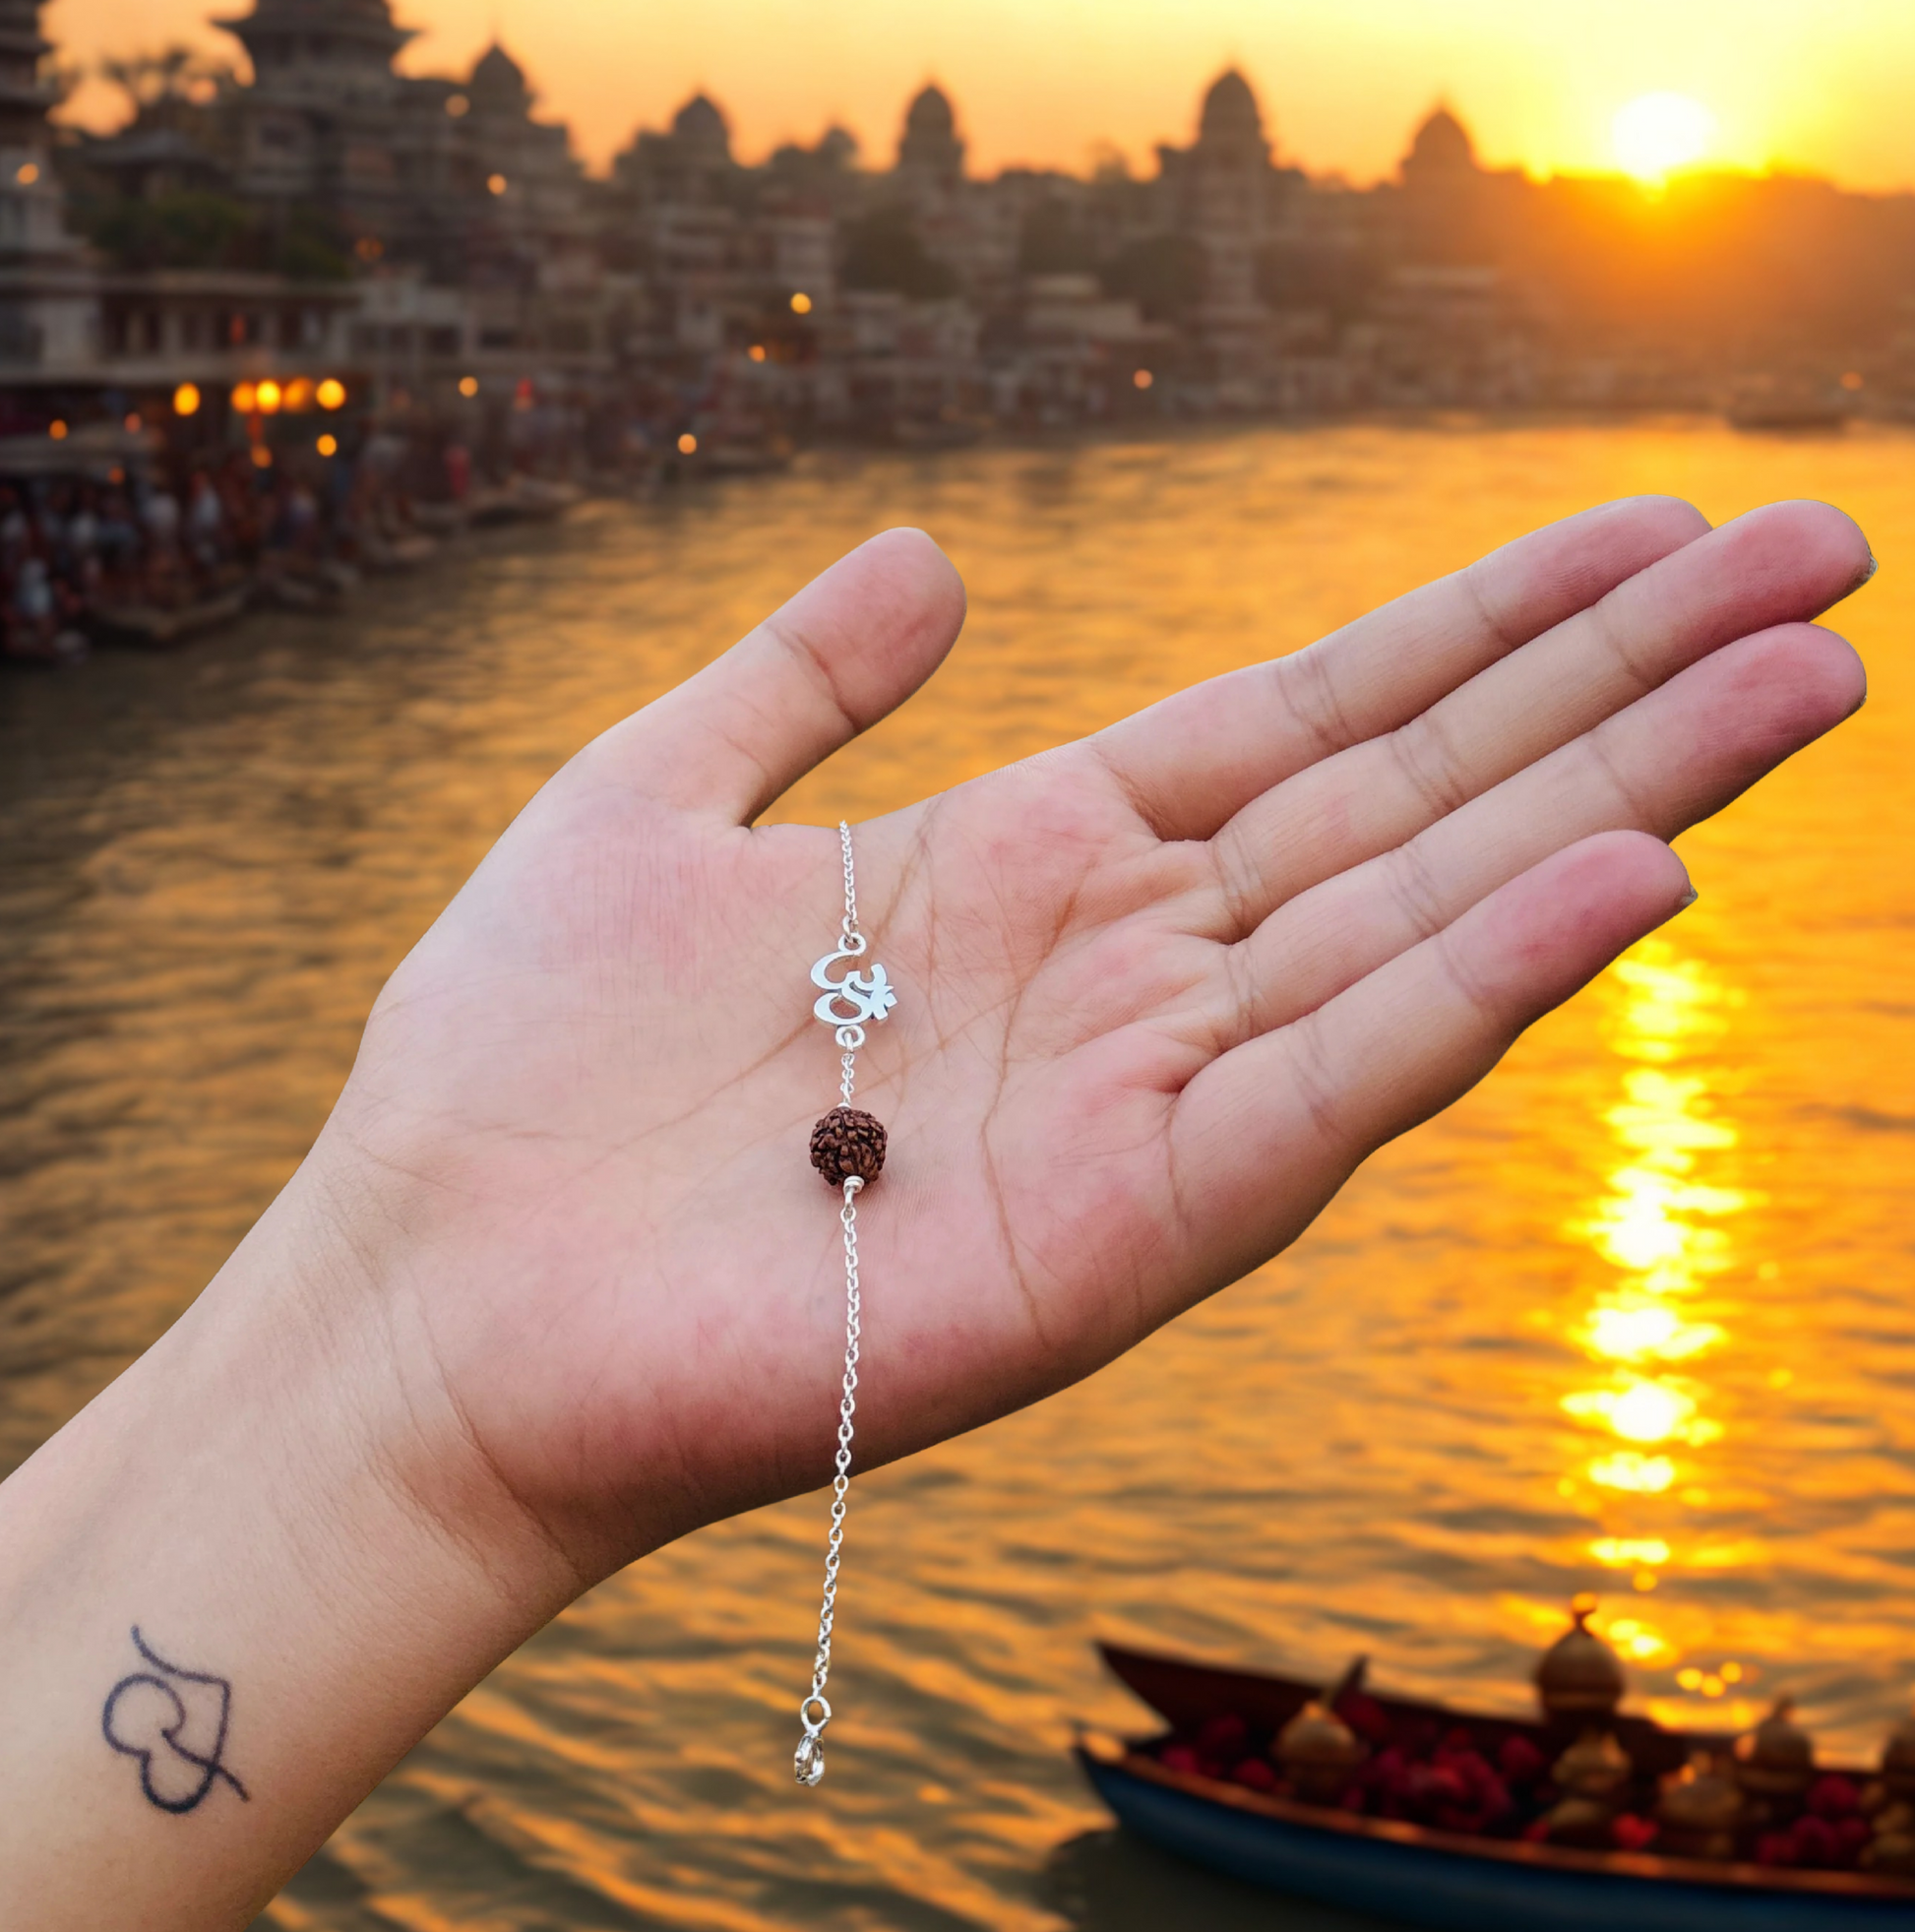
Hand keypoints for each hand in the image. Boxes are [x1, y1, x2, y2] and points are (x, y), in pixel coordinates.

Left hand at [311, 496, 1867, 1586]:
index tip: (1650, 535)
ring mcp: (1137, 1103)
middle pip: (1418, 802)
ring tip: (1806, 679)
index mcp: (1037, 863)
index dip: (1486, 626)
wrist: (435, 1289)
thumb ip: (806, 676)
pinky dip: (1480, 989)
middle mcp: (1125, 976)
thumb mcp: (656, 793)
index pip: (1313, 718)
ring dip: (1619, 801)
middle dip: (1621, 683)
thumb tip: (938, 555)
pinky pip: (1333, 1092)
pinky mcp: (1118, 1234)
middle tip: (1824, 564)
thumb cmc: (520, 1057)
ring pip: (1422, 924)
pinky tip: (1632, 878)